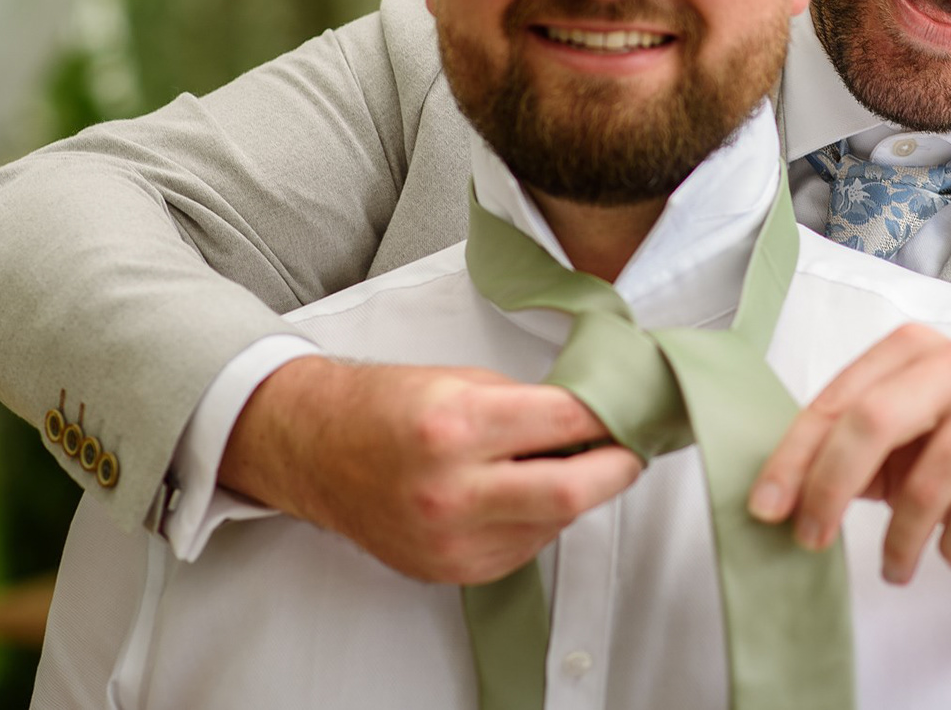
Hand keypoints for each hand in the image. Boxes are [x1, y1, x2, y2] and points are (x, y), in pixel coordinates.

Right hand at [221, 356, 641, 584]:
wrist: (318, 450)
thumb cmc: (386, 406)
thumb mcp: (462, 381)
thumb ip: (529, 403)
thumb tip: (594, 418)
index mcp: (458, 427)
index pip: (567, 424)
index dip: (611, 415)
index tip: (633, 407)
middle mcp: (453, 490)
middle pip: (574, 492)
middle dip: (617, 468)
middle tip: (630, 449)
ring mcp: (451, 539)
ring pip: (554, 524)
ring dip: (575, 494)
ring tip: (567, 463)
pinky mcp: (450, 570)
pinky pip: (523, 548)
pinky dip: (538, 520)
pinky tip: (523, 493)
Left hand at [746, 324, 950, 583]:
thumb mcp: (910, 441)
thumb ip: (856, 450)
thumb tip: (783, 492)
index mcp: (913, 351)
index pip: (838, 400)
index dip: (795, 456)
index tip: (766, 505)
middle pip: (871, 423)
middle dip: (829, 488)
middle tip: (811, 538)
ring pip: (924, 482)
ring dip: (900, 540)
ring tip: (897, 567)